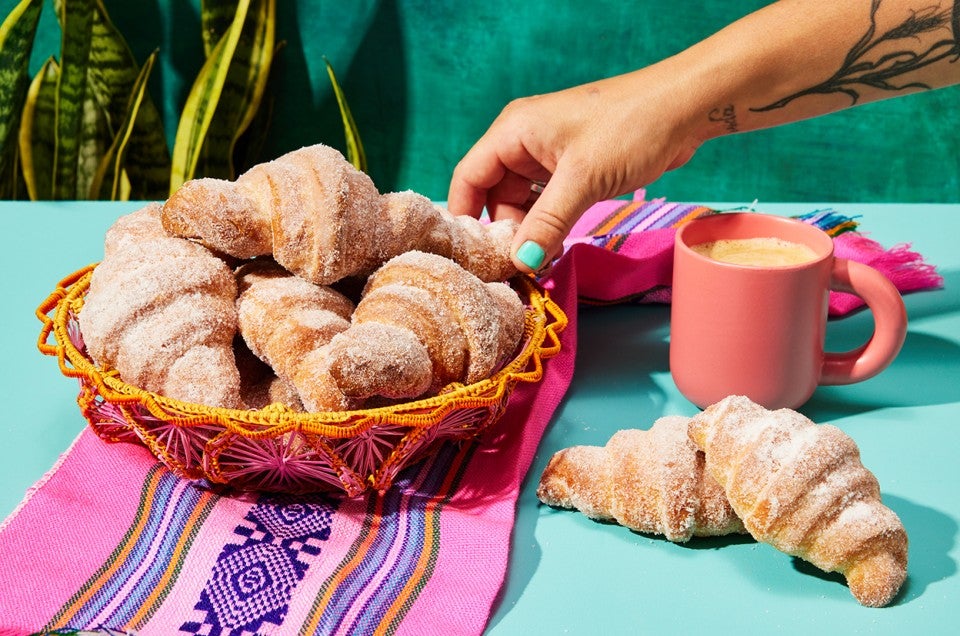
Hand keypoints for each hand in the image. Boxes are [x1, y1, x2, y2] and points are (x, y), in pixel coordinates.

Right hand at [447, 67, 702, 272]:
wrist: (684, 108)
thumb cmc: (630, 128)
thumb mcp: (583, 179)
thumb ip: (547, 222)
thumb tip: (520, 263)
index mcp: (513, 132)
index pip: (469, 177)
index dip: (466, 218)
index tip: (473, 258)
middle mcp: (524, 141)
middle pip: (494, 196)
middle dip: (506, 233)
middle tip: (521, 269)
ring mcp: (548, 155)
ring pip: (522, 203)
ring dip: (531, 233)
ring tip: (543, 263)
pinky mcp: (572, 167)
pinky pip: (548, 202)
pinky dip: (550, 225)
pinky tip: (558, 248)